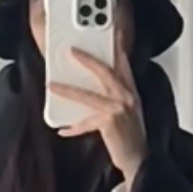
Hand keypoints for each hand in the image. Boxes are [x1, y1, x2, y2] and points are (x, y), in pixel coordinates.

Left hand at [50, 46, 147, 189]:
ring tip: (52, 86)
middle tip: (72, 51)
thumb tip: (95, 87)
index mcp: (131, 92)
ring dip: (68, 91)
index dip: (116, 46)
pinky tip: (62, 129)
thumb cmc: (132, 138)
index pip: (122, 63)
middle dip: (87, 59)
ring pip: (88, 95)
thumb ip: (116, 96)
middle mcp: (126, 97)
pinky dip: (73, 128)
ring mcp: (118, 109)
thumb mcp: (129, 112)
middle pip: (105, 71)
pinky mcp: (109, 123)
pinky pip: (85, 123)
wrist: (140, 160)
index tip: (110, 31)